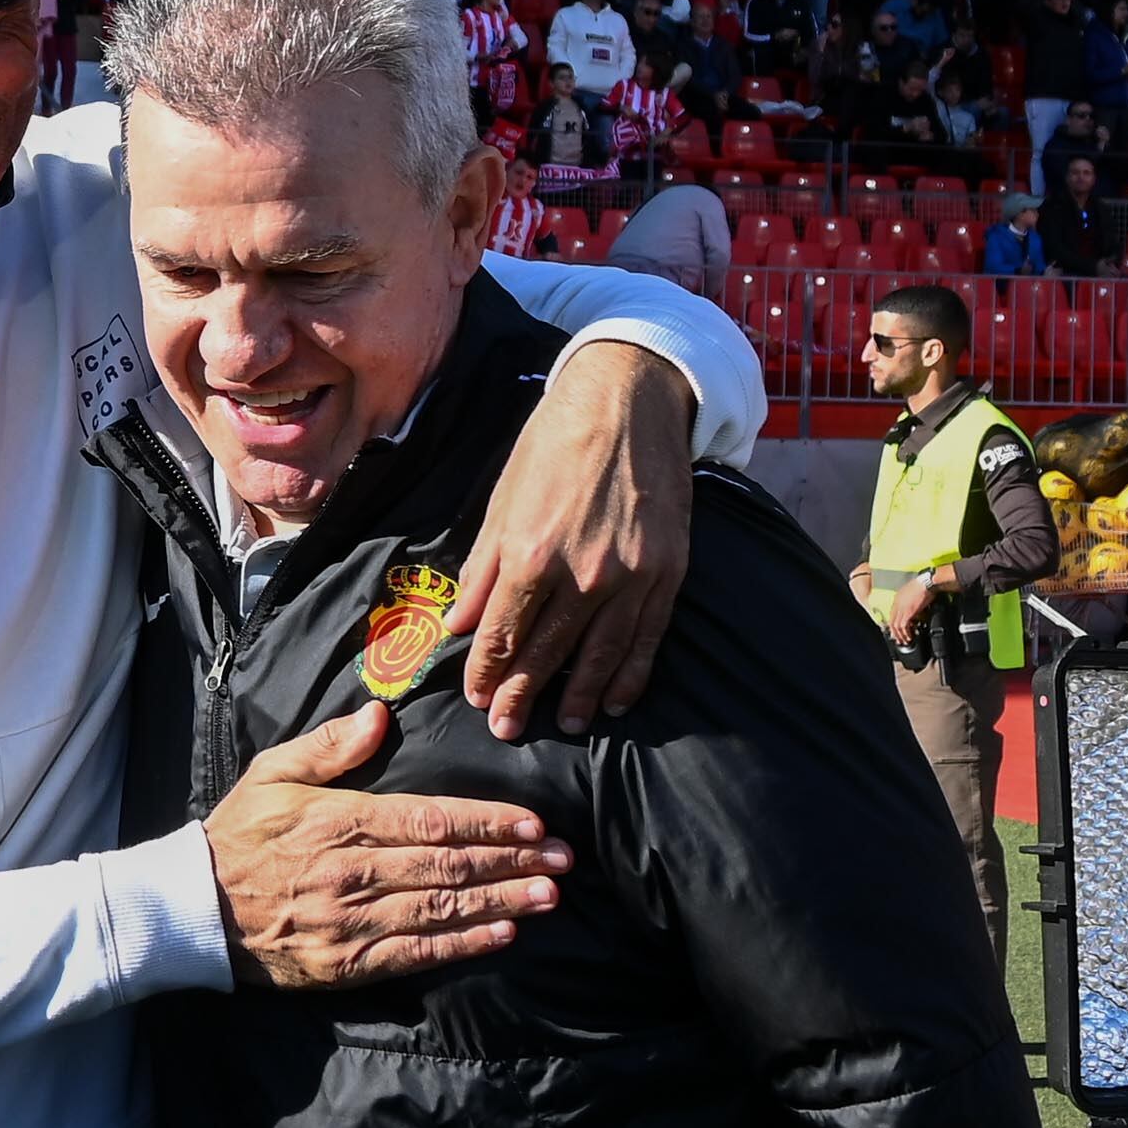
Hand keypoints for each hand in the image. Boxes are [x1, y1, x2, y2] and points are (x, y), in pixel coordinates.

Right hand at [206, 703, 570, 989]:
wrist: (191, 909)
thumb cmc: (237, 834)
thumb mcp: (271, 772)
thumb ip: (329, 744)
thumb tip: (379, 715)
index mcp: (338, 819)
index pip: (429, 818)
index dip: (487, 821)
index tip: (532, 822)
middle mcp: (351, 871)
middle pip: (447, 863)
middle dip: (512, 861)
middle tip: (563, 859)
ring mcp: (350, 922)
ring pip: (440, 909)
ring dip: (501, 902)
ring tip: (548, 896)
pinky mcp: (346, 965)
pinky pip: (415, 954)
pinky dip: (462, 946)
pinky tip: (502, 936)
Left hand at [451, 341, 694, 740]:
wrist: (628, 400)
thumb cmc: (555, 442)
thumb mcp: (504, 500)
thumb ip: (483, 569)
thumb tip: (459, 624)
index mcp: (531, 554)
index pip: (503, 633)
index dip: (487, 671)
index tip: (477, 696)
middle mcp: (582, 575)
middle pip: (547, 653)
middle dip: (522, 695)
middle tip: (506, 728)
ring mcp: (631, 577)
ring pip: (599, 655)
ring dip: (577, 696)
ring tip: (562, 724)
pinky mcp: (667, 572)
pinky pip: (647, 638)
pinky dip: (630, 675)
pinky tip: (615, 699)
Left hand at [884, 571, 936, 644]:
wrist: (926, 583)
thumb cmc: (922, 585)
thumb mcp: (911, 592)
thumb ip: (908, 601)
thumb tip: (912, 611)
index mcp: (896, 599)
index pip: (891, 615)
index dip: (893, 625)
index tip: (896, 631)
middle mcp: (896, 604)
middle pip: (892, 622)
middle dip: (895, 633)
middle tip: (899, 639)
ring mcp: (901, 608)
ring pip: (896, 626)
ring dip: (900, 635)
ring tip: (905, 640)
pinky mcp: (908, 612)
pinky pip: (903, 625)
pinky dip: (906, 632)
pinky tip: (909, 636)